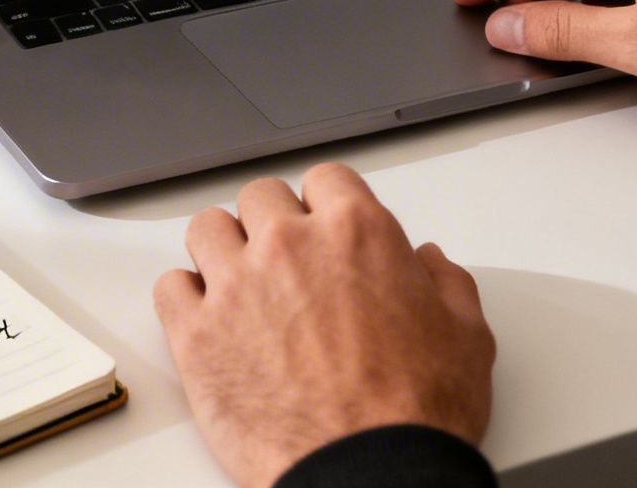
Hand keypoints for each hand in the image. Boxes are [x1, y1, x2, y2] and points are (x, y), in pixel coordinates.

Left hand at [155, 164, 493, 487]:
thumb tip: (428, 263)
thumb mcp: (466, 336)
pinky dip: (185, 299)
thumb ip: (445, 283)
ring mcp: (236, 285)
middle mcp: (289, 245)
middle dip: (273, 225)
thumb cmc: (414, 413)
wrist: (367, 471)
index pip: (324, 179)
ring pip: (207, 228)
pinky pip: (170, 287)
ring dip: (223, 250)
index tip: (324, 230)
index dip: (326, 206)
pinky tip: (208, 319)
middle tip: (286, 265)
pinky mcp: (196, 333)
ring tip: (240, 285)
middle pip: (260, 197)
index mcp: (356, 232)